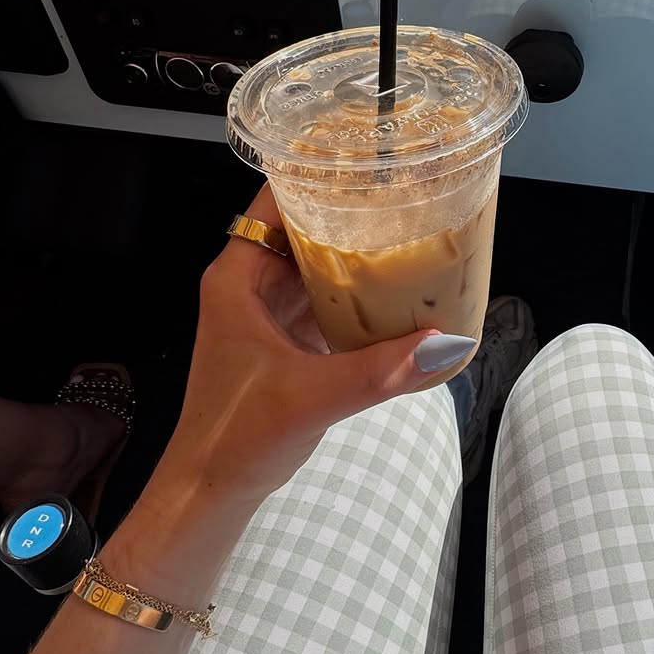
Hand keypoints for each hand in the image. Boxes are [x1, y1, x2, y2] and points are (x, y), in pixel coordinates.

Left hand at [147, 183, 443, 517]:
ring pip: (315, 267)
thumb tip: (445, 344)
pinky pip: (324, 303)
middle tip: (405, 194)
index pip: (275, 200)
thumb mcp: (311, 398)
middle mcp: (249, 287)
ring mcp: (266, 316)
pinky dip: (356, 296)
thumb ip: (378, 370)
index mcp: (237, 278)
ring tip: (409, 233)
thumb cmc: (235, 439)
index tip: (366, 159)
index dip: (316, 173)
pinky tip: (395, 294)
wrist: (208, 494)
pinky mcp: (284, 345)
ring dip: (355, 255)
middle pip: (303, 229)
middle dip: (349, 212)